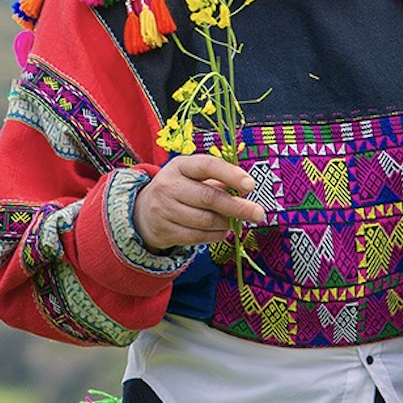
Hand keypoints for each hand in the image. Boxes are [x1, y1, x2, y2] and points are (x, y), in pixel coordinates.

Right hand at [135, 153, 264, 250]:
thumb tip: (247, 192)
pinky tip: (222, 231)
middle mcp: (168, 185)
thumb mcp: (193, 177)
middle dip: (237, 207)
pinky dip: (216, 235)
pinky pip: (198, 237)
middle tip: (258, 213)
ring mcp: (163, 209)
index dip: (231, 175)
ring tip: (234, 222)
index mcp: (180, 166)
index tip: (251, 186)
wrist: (143, 211)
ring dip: (226, 223)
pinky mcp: (164, 231)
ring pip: (205, 220)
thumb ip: (218, 181)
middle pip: (209, 198)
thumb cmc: (181, 190)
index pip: (207, 166)